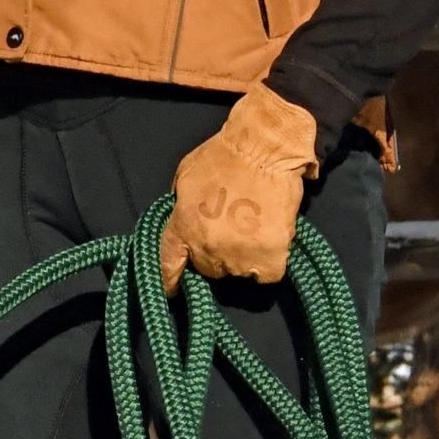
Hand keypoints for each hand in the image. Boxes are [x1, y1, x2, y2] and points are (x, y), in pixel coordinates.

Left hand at [158, 83, 318, 289]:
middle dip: (215, 252)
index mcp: (184, 224)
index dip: (169, 280)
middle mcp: (207, 246)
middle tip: (230, 227)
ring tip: (252, 227)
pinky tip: (270, 240)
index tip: (172, 291)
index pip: (169, 264)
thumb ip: (181, 204)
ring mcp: (238, 254)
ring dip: (244, 256)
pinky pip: (266, 274)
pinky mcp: (269, 257)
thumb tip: (182, 220)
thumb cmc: (224, 154)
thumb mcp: (186, 174)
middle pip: (208, 268)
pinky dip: (269, 262)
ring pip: (238, 271)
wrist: (264, 147)